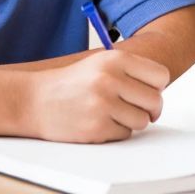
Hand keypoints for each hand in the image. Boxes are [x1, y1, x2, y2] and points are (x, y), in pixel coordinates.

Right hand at [28, 50, 169, 142]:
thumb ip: (130, 72)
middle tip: (135, 109)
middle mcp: (110, 79)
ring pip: (142, 121)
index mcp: (114, 59)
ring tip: (111, 113)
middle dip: (149, 109)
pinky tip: (98, 121)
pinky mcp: (97, 127)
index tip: (147, 92)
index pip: (160, 76)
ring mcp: (103, 104)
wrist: (34, 100)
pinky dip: (115, 131)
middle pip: (155, 101)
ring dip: (131, 121)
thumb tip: (160, 91)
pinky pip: (125, 134)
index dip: (156, 87)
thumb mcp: (100, 64)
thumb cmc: (71, 83)